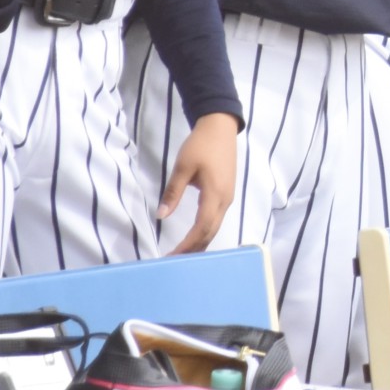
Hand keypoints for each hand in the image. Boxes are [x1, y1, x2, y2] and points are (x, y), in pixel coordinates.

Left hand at [160, 113, 241, 254]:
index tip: (172, 256)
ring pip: (215, 227)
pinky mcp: (226, 193)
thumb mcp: (183, 167)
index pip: (201, 228)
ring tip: (183, 253)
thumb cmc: (201, 145)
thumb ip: (173, 192)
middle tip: (174, 261)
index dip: (187, 245)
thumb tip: (161, 215)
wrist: (220, 127)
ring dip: (200, 242)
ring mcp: (227, 197)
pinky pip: (216, 219)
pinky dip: (205, 232)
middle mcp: (225, 200)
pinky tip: (194, 236)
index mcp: (214, 195)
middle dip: (193, 249)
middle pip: (210, 232)